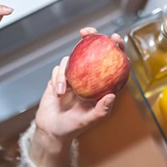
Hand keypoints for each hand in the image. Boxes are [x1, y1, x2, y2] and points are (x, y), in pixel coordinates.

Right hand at [29, 28, 122, 166]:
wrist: (51, 132)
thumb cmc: (72, 128)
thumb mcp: (88, 121)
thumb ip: (101, 111)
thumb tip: (112, 95)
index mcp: (101, 86)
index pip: (112, 62)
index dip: (116, 48)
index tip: (114, 38)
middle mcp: (88, 79)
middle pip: (91, 52)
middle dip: (90, 39)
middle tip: (86, 34)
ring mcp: (72, 77)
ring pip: (70, 60)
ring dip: (65, 74)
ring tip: (62, 93)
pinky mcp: (58, 79)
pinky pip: (58, 70)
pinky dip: (57, 80)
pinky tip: (57, 94)